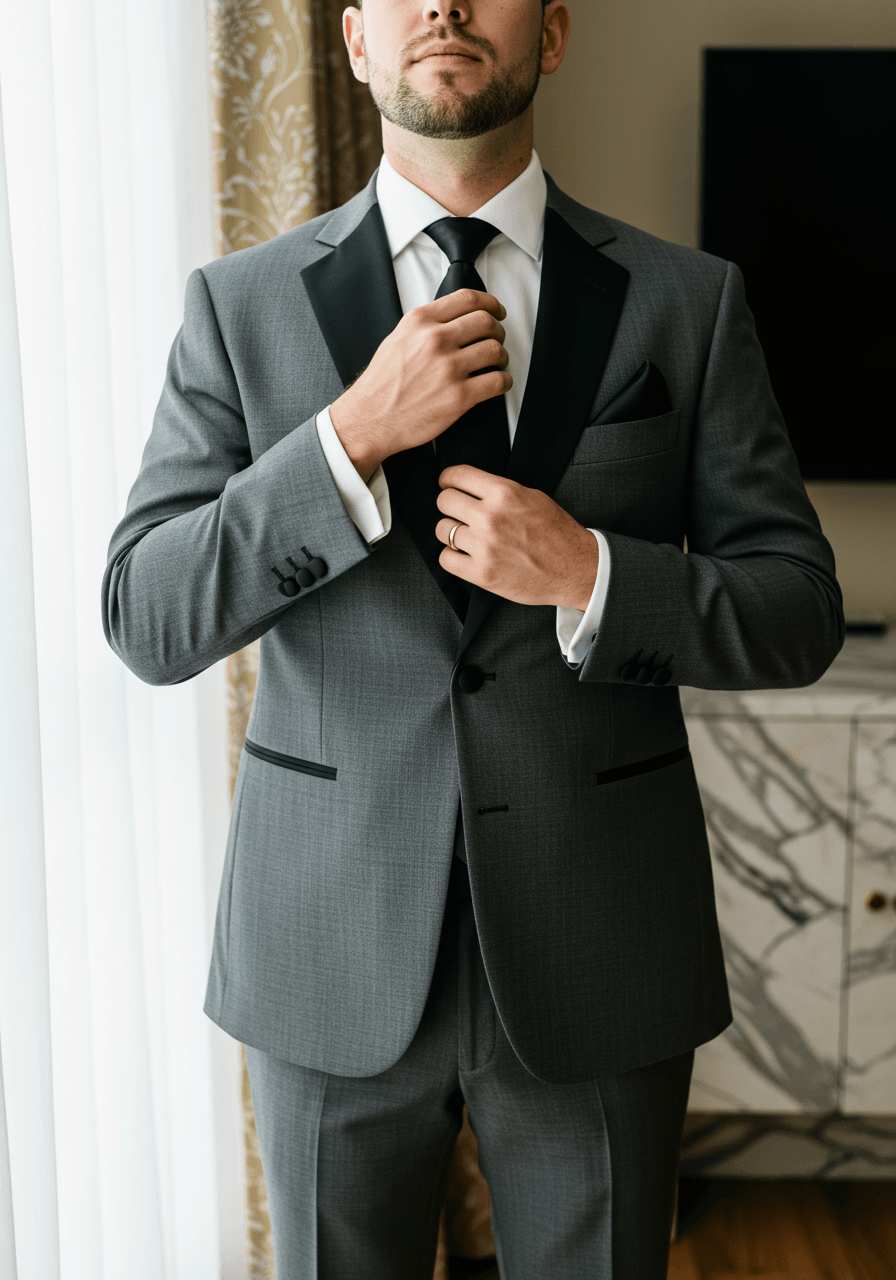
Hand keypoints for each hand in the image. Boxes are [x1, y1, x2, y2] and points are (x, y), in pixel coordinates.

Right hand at [328, 290, 511, 482]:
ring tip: (496, 364)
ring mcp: (448, 369)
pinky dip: (504, 381)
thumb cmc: (382, 384)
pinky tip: (498, 382)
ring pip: (495, 350)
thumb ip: (426, 325)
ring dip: (502, 357)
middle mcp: (435, 340)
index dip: (490, 303)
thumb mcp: (398, 339)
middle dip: (498, 330)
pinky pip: (497, 381)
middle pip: (486, 322)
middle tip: (497, 340)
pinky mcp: (459, 396)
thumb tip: (455, 318)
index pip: (467, 299)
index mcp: (420, 322)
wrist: (370, 419)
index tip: (497, 311)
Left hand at [435, 466, 599, 609]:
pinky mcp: (482, 573)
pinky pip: (445, 559)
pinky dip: (453, 557)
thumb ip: (499, 490)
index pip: (457, 476)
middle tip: (458, 512)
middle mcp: (490, 517)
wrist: (574, 569)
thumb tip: (469, 486)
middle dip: (449, 505)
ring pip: (442, 530)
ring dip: (451, 532)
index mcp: (504, 493)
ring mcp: (484, 547)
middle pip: (444, 501)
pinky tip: (466, 555)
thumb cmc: (556, 533)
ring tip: (467, 536)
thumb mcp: (532, 497)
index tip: (447, 484)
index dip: (448, 479)